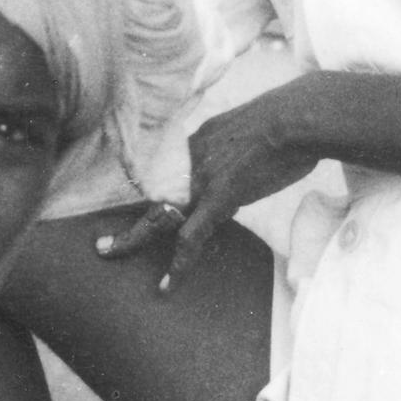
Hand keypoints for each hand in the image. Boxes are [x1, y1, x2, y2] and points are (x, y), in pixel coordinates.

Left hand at [97, 77, 329, 290]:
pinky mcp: (220, 195)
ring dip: (133, 238)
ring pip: (161, 214)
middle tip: (102, 244)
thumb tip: (242, 170)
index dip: (159, 194)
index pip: (173, 173)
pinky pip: (193, 235)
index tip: (149, 207)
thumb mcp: (250, 131)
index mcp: (199, 142)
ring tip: (110, 253)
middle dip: (128, 220)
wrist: (298, 117)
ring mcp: (203, 178)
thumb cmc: (288, 120)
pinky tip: (169, 284)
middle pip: (153, 193)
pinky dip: (181, 262)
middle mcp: (193, 158)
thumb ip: (237, 151)